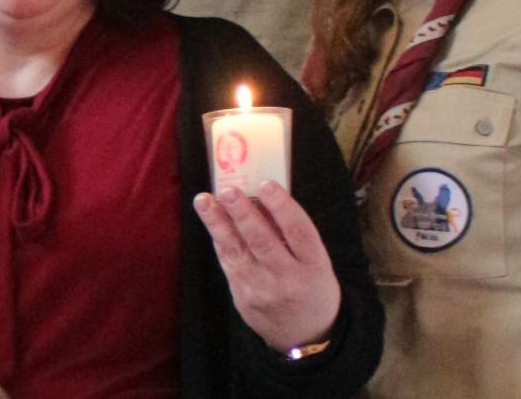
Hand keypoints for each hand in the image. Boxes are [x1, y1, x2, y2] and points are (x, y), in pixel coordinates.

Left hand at [192, 181, 341, 352]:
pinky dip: (219, 239)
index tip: (266, 184)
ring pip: (237, 252)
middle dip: (242, 214)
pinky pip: (228, 263)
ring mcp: (263, 290)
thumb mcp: (316, 262)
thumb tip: (262, 196)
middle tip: (227, 191)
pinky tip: (211, 220)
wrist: (305, 336)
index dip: (282, 207)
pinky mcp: (242, 297)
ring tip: (204, 200)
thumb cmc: (312, 286)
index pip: (299, 232)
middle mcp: (289, 279)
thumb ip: (293, 234)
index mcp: (315, 266)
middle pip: (263, 241)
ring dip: (218, 223)